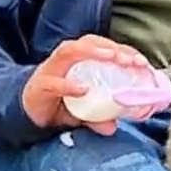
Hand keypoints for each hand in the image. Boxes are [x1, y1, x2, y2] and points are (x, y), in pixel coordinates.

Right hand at [20, 35, 152, 135]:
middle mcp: (67, 58)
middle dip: (112, 48)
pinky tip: (82, 89)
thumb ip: (98, 116)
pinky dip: (68, 85)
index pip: (105, 47)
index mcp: (82, 60)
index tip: (142, 62)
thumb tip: (113, 127)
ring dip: (92, 52)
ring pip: (70, 50)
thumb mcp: (84, 111)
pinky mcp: (40, 84)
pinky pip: (54, 81)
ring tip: (111, 58)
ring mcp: (52, 68)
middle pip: (90, 42)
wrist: (28, 110)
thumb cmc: (59, 103)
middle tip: (130, 60)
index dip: (125, 51)